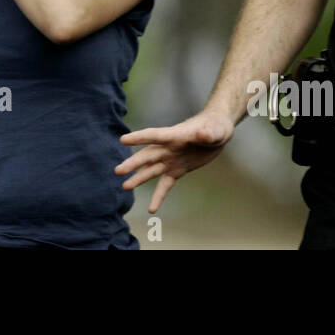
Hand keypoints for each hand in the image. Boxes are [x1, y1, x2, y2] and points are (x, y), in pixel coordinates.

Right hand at [116, 111, 234, 213]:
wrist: (216, 131)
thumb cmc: (214, 126)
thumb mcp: (215, 129)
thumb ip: (208, 133)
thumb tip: (203, 134)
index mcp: (175, 135)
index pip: (154, 136)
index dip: (139, 137)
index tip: (123, 140)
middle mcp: (168, 148)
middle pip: (148, 156)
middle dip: (133, 163)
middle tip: (118, 171)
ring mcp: (171, 160)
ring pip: (151, 170)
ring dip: (139, 178)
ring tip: (125, 187)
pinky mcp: (177, 170)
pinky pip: (165, 184)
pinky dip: (158, 196)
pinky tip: (151, 209)